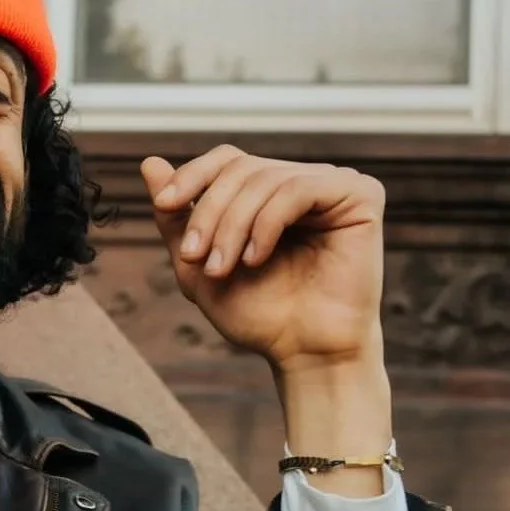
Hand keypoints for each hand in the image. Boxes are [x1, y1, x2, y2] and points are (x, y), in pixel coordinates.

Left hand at [140, 145, 386, 372]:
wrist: (302, 352)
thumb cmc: (257, 313)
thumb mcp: (198, 263)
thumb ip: (175, 217)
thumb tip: (149, 162)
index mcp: (268, 193)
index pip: (227, 159)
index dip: (192, 175)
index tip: (164, 204)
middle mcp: (302, 182)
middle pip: (240, 168)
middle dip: (208, 214)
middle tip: (193, 258)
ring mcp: (332, 185)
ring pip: (263, 180)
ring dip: (231, 227)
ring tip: (221, 269)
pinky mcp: (360, 196)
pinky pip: (298, 189)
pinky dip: (266, 224)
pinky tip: (255, 260)